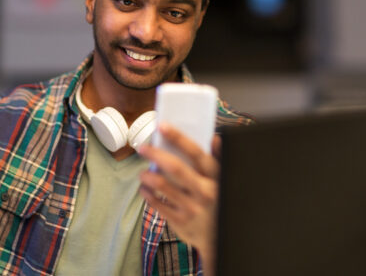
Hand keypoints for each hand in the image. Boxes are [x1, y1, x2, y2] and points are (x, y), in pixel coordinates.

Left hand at [138, 123, 220, 274]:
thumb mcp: (222, 180)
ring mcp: (192, 208)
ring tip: (143, 173)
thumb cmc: (217, 201)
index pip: (196, 153)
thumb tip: (215, 138)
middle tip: (142, 148)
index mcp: (215, 177)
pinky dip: (147, 194)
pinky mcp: (180, 221)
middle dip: (156, 154)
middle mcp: (204, 191)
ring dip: (148, 176)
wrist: (219, 238)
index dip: (179, 138)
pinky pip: (157, 204)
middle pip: (176, 168)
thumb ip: (218, 159)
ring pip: (162, 186)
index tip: (163, 126)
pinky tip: (145, 189)